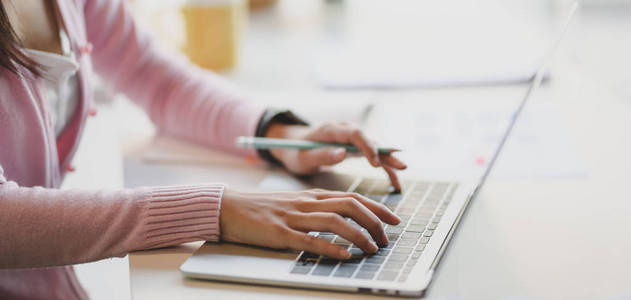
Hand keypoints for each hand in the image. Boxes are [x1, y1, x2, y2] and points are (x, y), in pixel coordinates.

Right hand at [220, 188, 400, 258]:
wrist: (228, 207)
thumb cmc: (261, 208)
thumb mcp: (293, 203)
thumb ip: (316, 208)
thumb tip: (343, 219)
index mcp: (311, 195)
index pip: (352, 197)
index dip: (376, 208)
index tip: (394, 219)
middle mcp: (306, 203)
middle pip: (350, 205)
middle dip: (374, 221)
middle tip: (386, 238)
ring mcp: (293, 217)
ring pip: (334, 221)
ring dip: (359, 235)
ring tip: (372, 248)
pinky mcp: (279, 233)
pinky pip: (309, 239)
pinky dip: (330, 247)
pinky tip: (345, 255)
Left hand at [265, 122, 406, 190]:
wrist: (293, 145)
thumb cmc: (295, 151)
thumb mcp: (302, 157)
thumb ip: (321, 155)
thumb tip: (342, 153)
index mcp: (331, 130)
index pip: (355, 134)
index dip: (367, 146)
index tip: (374, 163)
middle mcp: (345, 131)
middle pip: (370, 140)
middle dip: (386, 153)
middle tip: (401, 165)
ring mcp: (352, 139)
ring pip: (376, 148)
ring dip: (389, 161)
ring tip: (401, 176)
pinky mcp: (355, 148)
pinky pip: (374, 156)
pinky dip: (384, 168)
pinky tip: (395, 183)